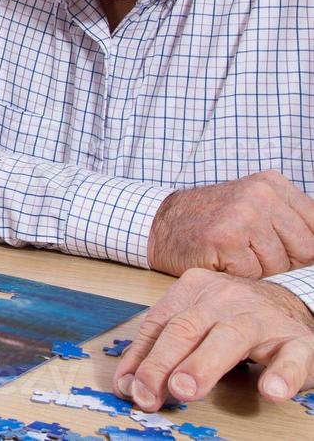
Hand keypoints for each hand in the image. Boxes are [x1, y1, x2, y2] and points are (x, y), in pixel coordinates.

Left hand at [114, 268, 313, 409]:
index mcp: (193, 290)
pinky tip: (270, 391)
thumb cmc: (232, 318)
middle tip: (149, 391)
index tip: (129, 388)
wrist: (291, 304)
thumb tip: (128, 385)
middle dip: (163, 362)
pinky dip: (282, 374)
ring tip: (185, 389)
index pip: (159, 324)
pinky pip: (291, 357)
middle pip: (187, 328)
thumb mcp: (193, 323)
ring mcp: (262, 317)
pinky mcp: (297, 340)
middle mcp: (224, 298)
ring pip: (229, 337)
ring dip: (203, 365)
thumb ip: (161, 350)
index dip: (141, 358)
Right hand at [148, 171, 313, 277]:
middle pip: (305, 250)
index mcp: (273, 184)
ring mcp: (243, 215)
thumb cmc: (212, 222)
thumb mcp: (255, 207)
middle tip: (252, 252)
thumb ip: (291, 222)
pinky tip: (221, 259)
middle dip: (283, 261)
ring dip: (259, 270)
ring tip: (234, 254)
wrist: (160, 224)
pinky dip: (238, 275)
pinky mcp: (226, 239)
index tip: (284, 252)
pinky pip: (254, 275)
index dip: (304, 249)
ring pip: (280, 266)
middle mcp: (261, 195)